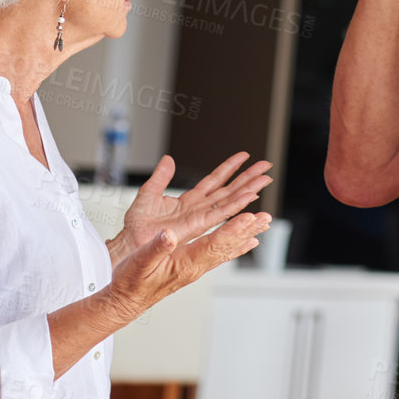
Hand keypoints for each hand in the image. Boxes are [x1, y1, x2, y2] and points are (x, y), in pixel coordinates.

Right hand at [103, 212, 270, 319]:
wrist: (127, 300)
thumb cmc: (131, 281)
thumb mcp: (139, 261)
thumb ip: (156, 248)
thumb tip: (170, 235)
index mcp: (184, 263)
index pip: (213, 244)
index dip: (231, 230)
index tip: (248, 217)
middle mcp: (195, 266)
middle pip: (226, 246)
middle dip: (246, 230)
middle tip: (265, 217)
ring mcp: (196, 267)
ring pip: (226, 249)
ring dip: (244, 235)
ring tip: (262, 224)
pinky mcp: (192, 267)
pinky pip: (219, 254)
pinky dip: (235, 245)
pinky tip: (245, 242)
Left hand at [109, 153, 270, 262]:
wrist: (132, 242)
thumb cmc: (137, 225)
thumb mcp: (149, 193)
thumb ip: (161, 176)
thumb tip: (168, 159)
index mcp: (189, 200)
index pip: (213, 180)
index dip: (228, 168)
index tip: (243, 157)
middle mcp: (199, 208)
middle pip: (228, 189)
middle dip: (247, 177)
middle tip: (265, 166)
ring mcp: (201, 217)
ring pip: (230, 199)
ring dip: (249, 188)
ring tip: (265, 178)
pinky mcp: (199, 225)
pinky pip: (222, 212)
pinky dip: (237, 204)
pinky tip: (250, 197)